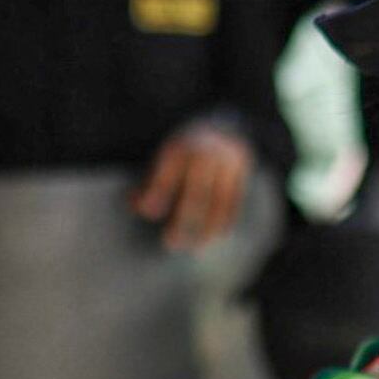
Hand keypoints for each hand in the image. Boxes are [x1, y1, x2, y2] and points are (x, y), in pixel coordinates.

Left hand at [130, 119, 255, 252]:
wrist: (222, 128)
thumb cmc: (184, 153)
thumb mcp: (165, 159)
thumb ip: (150, 182)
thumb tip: (137, 208)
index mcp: (181, 146)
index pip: (169, 172)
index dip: (158, 193)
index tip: (148, 214)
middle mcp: (206, 152)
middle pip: (196, 191)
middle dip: (184, 219)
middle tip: (171, 243)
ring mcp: (227, 161)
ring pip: (219, 199)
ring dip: (207, 227)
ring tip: (196, 249)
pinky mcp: (242, 171)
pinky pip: (234, 200)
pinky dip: (225, 221)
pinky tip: (215, 237)